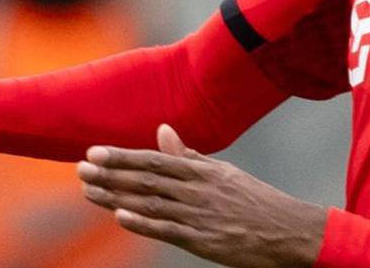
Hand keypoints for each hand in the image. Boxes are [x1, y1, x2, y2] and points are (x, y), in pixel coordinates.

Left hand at [76, 124, 326, 267]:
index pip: (153, 159)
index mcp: (200, 170)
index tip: (94, 152)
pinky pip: (169, 229)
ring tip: (88, 190)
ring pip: (151, 202)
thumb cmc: (253, 200)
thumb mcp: (222, 172)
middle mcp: (196, 189)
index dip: (121, 156)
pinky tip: (120, 217)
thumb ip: (188, 155)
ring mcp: (199, 215)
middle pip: (146, 179)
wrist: (290, 231)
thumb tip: (162, 130)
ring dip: (116, 196)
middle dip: (110, 174)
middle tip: (80, 168)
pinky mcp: (204, 240)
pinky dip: (143, 223)